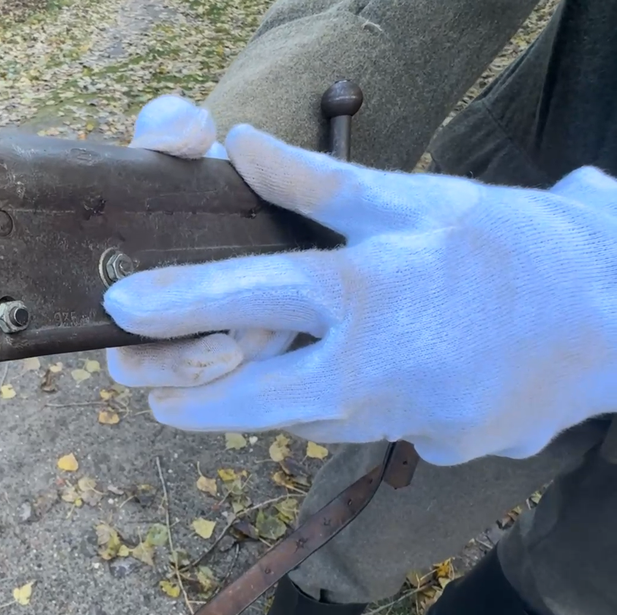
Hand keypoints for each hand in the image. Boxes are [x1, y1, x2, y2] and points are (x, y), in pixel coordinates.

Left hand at [106, 95, 616, 465]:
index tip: (118, 314)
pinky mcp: (440, 449)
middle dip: (191, 398)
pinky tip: (370, 373)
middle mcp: (378, 371)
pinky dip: (348, 405)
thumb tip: (239, 146)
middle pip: (255, 401)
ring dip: (276, 397)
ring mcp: (411, 422)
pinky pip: (366, 430)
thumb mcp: (414, 199)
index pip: (249, 298)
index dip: (175, 304)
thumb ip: (317, 185)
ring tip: (256, 366)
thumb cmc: (515, 244)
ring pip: (308, 420)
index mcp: (367, 293)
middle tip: (145, 390)